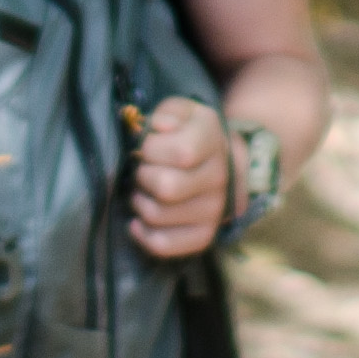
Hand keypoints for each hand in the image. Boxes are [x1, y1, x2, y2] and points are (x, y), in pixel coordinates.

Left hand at [130, 95, 231, 260]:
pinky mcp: (204, 235)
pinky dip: (143, 233)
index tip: (146, 147)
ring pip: (159, 215)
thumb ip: (166, 113)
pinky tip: (139, 219)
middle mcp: (219, 177)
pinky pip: (164, 244)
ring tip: (143, 190)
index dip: (152, 149)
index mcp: (213, 139)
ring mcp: (214, 210)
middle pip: (167, 187)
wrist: (215, 161)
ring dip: (139, 202)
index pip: (181, 152)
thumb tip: (160, 127)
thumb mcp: (179, 112)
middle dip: (142, 176)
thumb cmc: (186, 133)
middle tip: (142, 170)